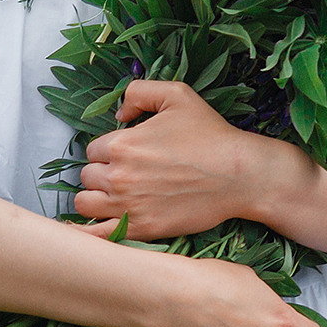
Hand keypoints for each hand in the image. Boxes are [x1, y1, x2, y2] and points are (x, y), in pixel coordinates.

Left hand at [73, 80, 283, 240]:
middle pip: (88, 176)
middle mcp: (119, 175)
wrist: (240, 175)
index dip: (108, 152)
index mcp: (121, 144)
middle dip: (103, 174)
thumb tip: (119, 113)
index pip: (93, 150)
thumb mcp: (176, 94)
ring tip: (117, 196)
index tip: (128, 156)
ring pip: (86, 203)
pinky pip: (99, 234)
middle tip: (127, 175)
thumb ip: (138, 93)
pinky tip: (99, 224)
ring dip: (97, 199)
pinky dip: (93, 231)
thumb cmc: (211, 135)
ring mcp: (128, 205)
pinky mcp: (142, 229)